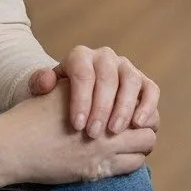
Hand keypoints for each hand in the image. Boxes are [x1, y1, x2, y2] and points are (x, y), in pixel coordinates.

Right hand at [0, 81, 155, 190]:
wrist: (12, 147)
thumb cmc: (33, 115)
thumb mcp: (61, 88)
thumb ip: (87, 84)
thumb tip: (114, 83)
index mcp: (100, 89)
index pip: (141, 90)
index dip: (141, 101)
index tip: (136, 109)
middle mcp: (106, 115)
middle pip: (149, 118)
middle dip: (147, 124)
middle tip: (140, 128)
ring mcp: (104, 144)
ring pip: (146, 142)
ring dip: (142, 143)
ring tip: (133, 145)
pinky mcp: (96, 169)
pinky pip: (133, 165)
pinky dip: (132, 161)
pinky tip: (121, 159)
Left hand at [29, 46, 159, 138]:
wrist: (75, 102)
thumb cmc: (56, 100)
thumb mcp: (43, 92)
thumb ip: (40, 83)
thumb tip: (46, 82)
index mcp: (80, 57)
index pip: (83, 72)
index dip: (81, 98)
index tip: (76, 125)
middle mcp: (105, 57)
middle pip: (108, 76)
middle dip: (102, 106)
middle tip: (94, 133)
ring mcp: (126, 68)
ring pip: (131, 80)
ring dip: (125, 106)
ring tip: (115, 130)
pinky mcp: (142, 82)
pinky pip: (151, 89)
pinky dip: (148, 105)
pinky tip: (138, 124)